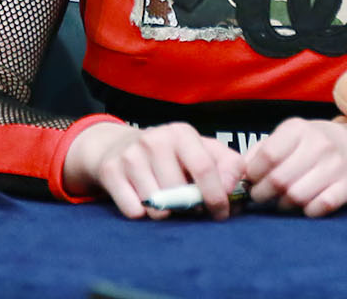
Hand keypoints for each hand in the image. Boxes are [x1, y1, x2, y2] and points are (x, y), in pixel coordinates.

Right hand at [63, 122, 242, 219]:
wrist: (118, 146)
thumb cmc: (170, 154)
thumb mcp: (201, 150)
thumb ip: (228, 165)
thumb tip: (235, 188)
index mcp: (182, 133)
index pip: (205, 168)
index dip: (216, 196)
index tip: (221, 213)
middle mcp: (155, 139)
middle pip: (179, 192)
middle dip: (189, 208)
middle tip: (188, 206)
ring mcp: (131, 155)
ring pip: (157, 205)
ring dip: (165, 212)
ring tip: (165, 201)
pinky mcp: (111, 171)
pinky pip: (133, 210)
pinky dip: (141, 213)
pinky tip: (142, 200)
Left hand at [242, 118, 346, 217]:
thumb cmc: (310, 146)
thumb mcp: (287, 138)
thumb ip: (260, 152)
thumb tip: (238, 174)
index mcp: (298, 129)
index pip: (268, 155)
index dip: (254, 174)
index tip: (252, 181)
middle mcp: (319, 143)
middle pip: (280, 180)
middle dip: (263, 194)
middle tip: (261, 196)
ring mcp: (337, 164)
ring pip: (298, 196)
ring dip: (284, 205)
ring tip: (282, 202)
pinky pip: (322, 206)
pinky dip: (308, 211)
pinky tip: (305, 206)